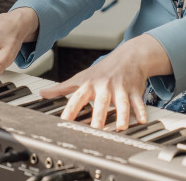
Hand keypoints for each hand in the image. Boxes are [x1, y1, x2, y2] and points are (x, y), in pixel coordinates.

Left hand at [39, 34, 170, 130]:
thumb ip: (62, 88)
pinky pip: (139, 102)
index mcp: (90, 85)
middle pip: (101, 102)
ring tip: (121, 128)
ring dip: (122, 115)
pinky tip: (143, 120)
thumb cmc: (103, 70)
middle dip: (98, 116)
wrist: (129, 56)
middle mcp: (105, 86)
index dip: (69, 111)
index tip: (64, 123)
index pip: (77, 99)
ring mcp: (121, 88)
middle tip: (95, 130)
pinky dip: (142, 111)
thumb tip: (43, 93)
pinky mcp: (135, 90)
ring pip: (122, 103)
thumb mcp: (82, 77)